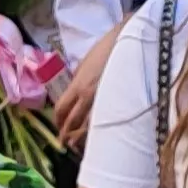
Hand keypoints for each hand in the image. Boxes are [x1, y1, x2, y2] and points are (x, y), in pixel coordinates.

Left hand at [55, 26, 120, 150]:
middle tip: (65, 142)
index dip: (57, 121)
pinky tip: (98, 137)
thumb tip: (73, 93)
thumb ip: (77, 80)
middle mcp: (89, 98)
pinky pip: (106, 125)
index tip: (58, 126)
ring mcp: (105, 103)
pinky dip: (99, 134)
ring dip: (80, 139)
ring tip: (77, 145)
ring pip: (88, 129)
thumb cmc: (106, 49)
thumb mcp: (84, 63)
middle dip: (66, 134)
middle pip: (72, 123)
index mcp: (78, 86)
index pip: (61, 110)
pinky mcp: (121, 105)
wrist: (129, 42)